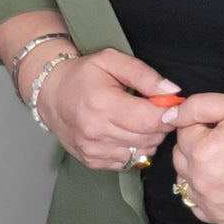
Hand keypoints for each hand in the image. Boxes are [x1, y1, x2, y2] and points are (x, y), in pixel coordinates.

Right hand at [34, 49, 180, 169]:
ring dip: (148, 138)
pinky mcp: (93, 162)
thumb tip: (172, 92)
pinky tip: (126, 132)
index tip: (171, 105)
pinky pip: (129, 162)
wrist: (51, 96)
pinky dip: (135, 149)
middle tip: (153, 109)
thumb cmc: (82, 75)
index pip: (149, 120)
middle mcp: (96, 132)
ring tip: (138, 120)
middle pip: (149, 138)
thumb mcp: (112, 61)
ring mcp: (94, 151)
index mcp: (102, 105)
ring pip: (143, 152)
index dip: (168, 114)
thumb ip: (144, 75)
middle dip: (160, 125)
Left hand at [167, 93, 223, 223]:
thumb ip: (198, 106)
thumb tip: (168, 116)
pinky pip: (197, 204)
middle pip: (181, 157)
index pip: (183, 132)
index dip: (205, 126)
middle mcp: (201, 182)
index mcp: (202, 152)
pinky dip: (206, 193)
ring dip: (200, 170)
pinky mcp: (221, 218)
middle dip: (198, 147)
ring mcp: (211, 204)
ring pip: (186, 180)